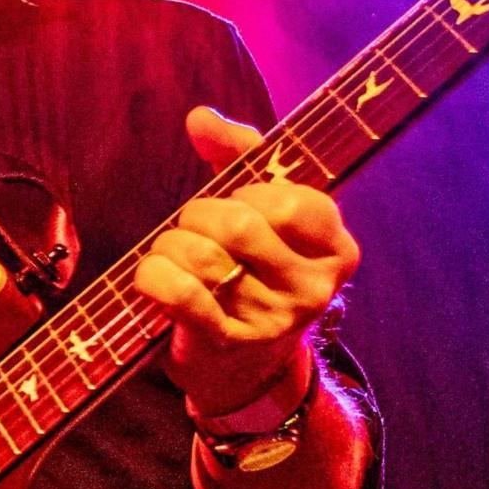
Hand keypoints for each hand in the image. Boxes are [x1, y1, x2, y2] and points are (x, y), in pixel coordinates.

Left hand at [133, 106, 360, 417]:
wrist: (246, 369)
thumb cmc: (252, 271)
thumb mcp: (261, 211)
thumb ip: (238, 155)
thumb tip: (200, 118)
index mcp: (336, 246)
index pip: (283, 198)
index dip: (242, 194)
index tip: (235, 207)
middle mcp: (315, 287)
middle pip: (237, 223)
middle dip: (197, 217)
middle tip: (191, 231)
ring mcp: (274, 320)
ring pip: (202, 255)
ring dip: (169, 247)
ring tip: (174, 257)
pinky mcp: (229, 344)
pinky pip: (179, 292)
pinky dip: (152, 276)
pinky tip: (151, 278)